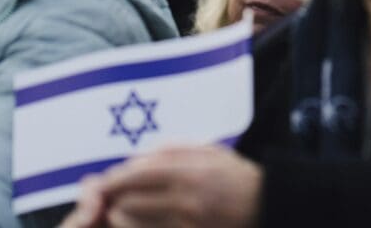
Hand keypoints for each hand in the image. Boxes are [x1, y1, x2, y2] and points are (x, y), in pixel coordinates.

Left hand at [60, 145, 261, 227]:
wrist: (267, 206)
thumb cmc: (236, 176)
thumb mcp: (208, 151)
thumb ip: (170, 152)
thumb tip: (134, 161)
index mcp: (190, 173)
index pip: (137, 175)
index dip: (114, 180)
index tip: (103, 181)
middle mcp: (185, 201)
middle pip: (130, 203)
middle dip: (115, 200)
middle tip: (111, 198)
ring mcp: (185, 225)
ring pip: (135, 224)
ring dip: (123, 217)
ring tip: (124, 210)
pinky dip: (139, 227)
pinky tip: (142, 220)